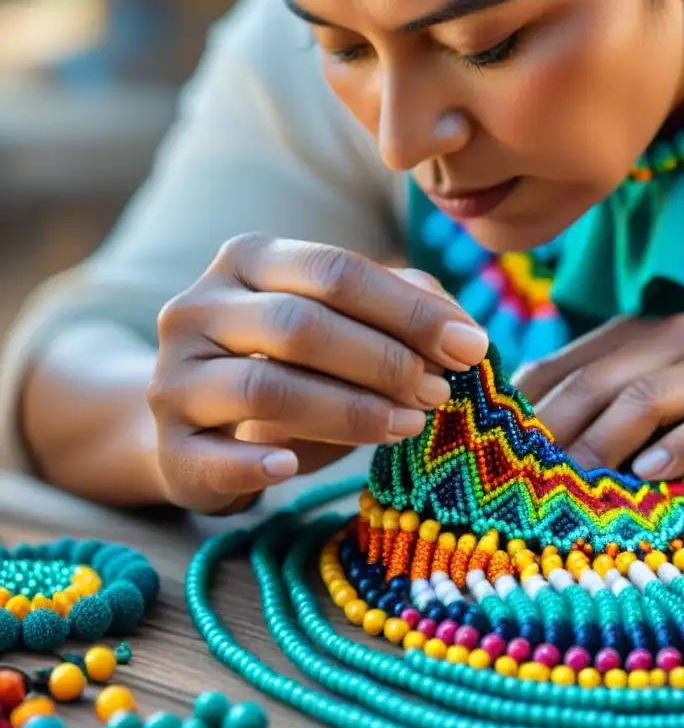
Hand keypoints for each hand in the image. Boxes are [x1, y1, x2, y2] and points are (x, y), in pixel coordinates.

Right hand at [147, 233, 488, 512]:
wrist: (200, 423)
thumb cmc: (292, 364)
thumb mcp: (344, 322)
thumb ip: (401, 308)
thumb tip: (462, 330)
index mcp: (249, 260)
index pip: (336, 272)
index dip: (409, 311)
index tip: (471, 347)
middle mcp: (198, 308)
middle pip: (300, 325)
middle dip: (384, 361)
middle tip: (439, 393)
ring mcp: (173, 376)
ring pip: (267, 388)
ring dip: (349, 411)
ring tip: (407, 426)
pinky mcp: (168, 444)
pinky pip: (214, 456)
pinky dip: (258, 464)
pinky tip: (294, 467)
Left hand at [512, 315, 683, 499]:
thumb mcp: (672, 403)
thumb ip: (612, 408)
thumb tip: (533, 448)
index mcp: (646, 337)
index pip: (567, 365)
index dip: (526, 408)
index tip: (494, 453)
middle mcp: (681, 341)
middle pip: (598, 381)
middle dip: (553, 430)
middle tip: (519, 479)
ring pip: (647, 399)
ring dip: (603, 444)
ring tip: (574, 487)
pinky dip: (678, 450)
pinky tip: (649, 477)